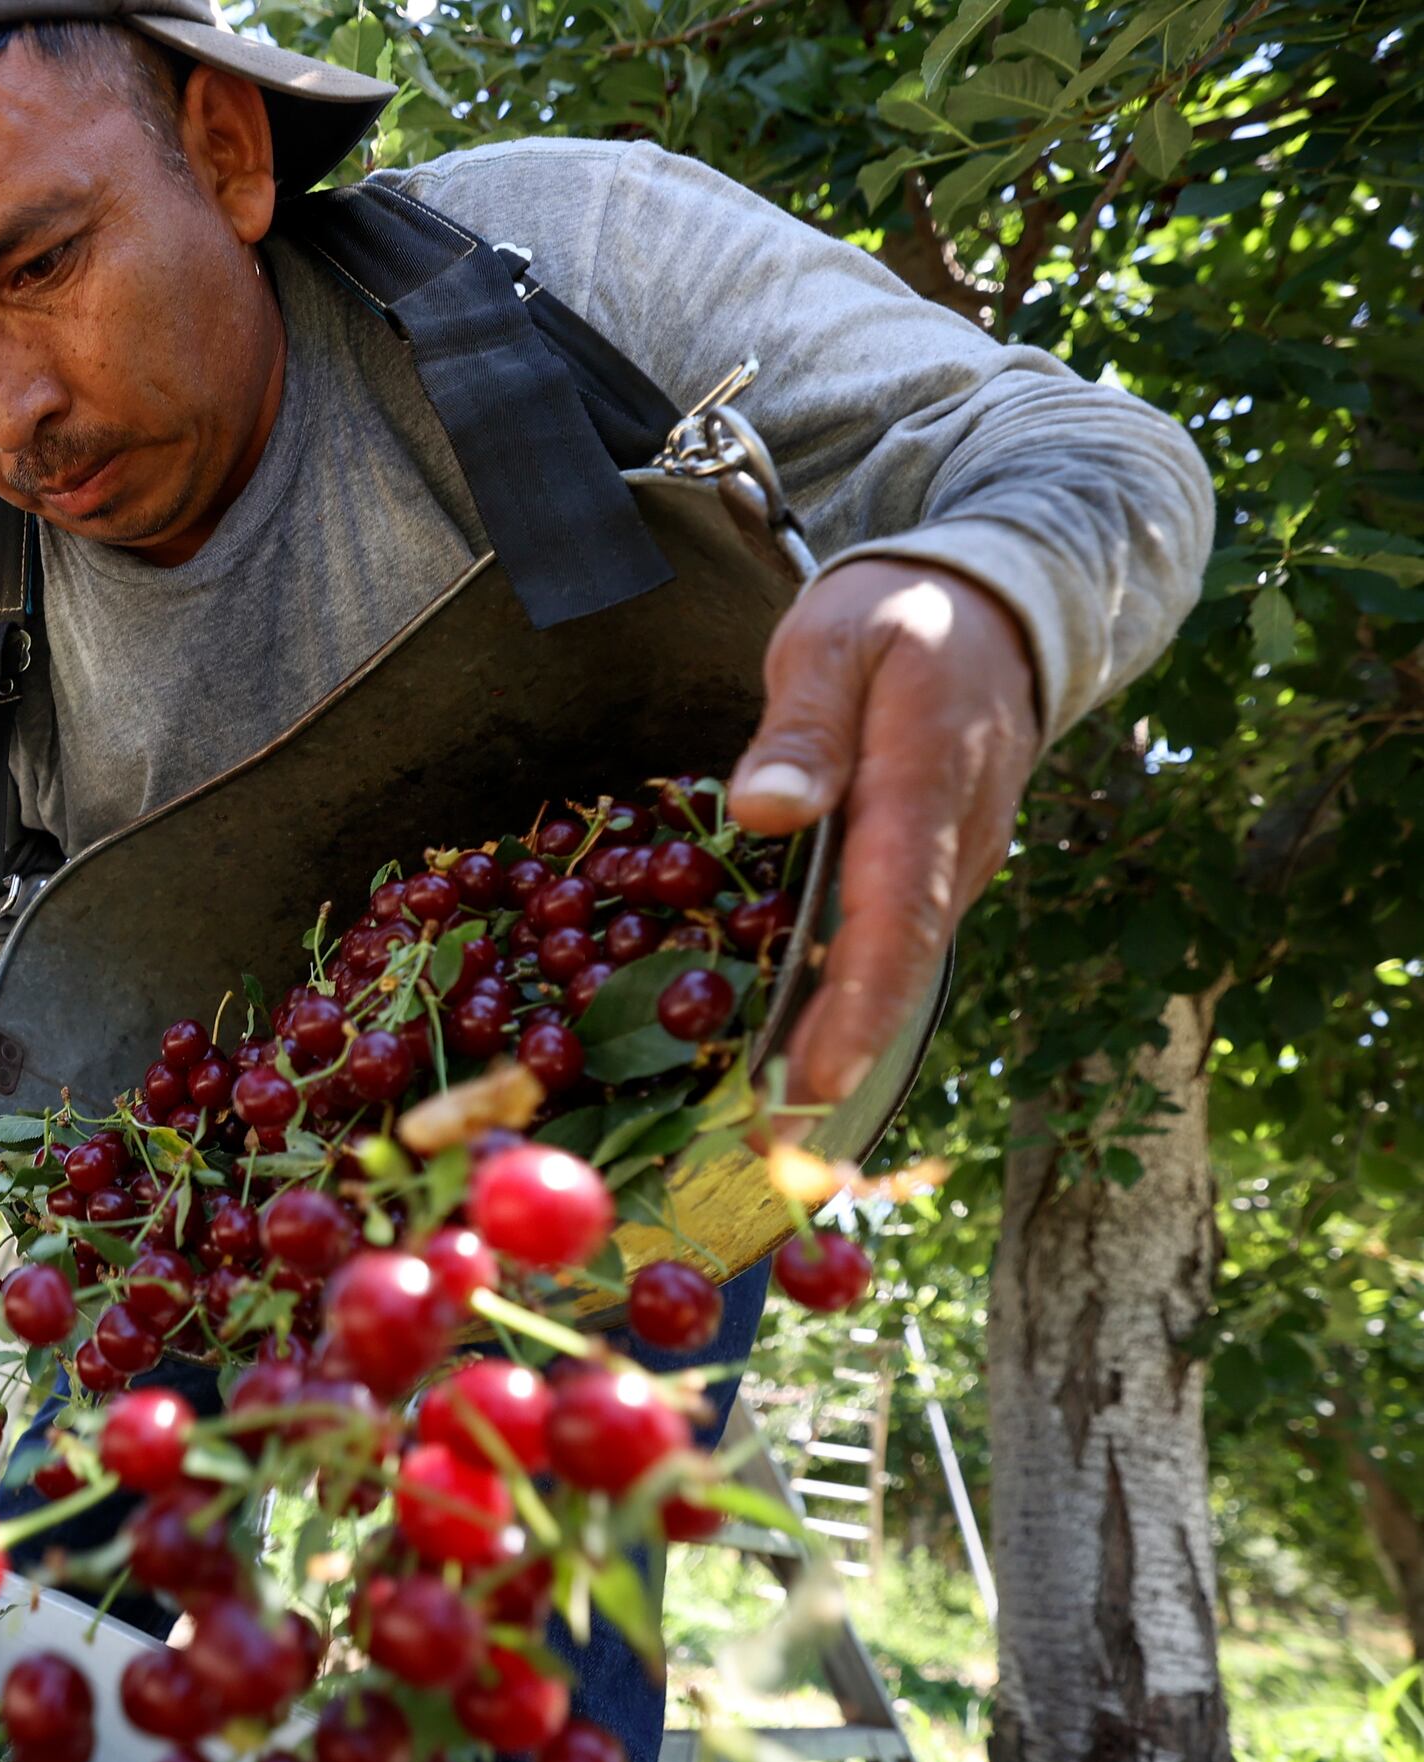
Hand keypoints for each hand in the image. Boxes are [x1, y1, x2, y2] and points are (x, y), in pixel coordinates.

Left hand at [730, 558, 1039, 1106]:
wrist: (1003, 608)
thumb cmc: (899, 620)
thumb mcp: (836, 642)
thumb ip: (802, 726)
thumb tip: (767, 807)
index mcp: (928, 782)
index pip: (897, 914)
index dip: (855, 1006)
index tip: (812, 1081)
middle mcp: (960, 842)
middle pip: (901, 968)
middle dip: (840, 1062)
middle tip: (766, 1147)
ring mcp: (960, 863)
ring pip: (901, 968)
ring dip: (841, 1045)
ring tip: (766, 1126)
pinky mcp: (945, 872)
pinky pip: (897, 947)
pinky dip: (851, 1003)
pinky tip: (792, 1052)